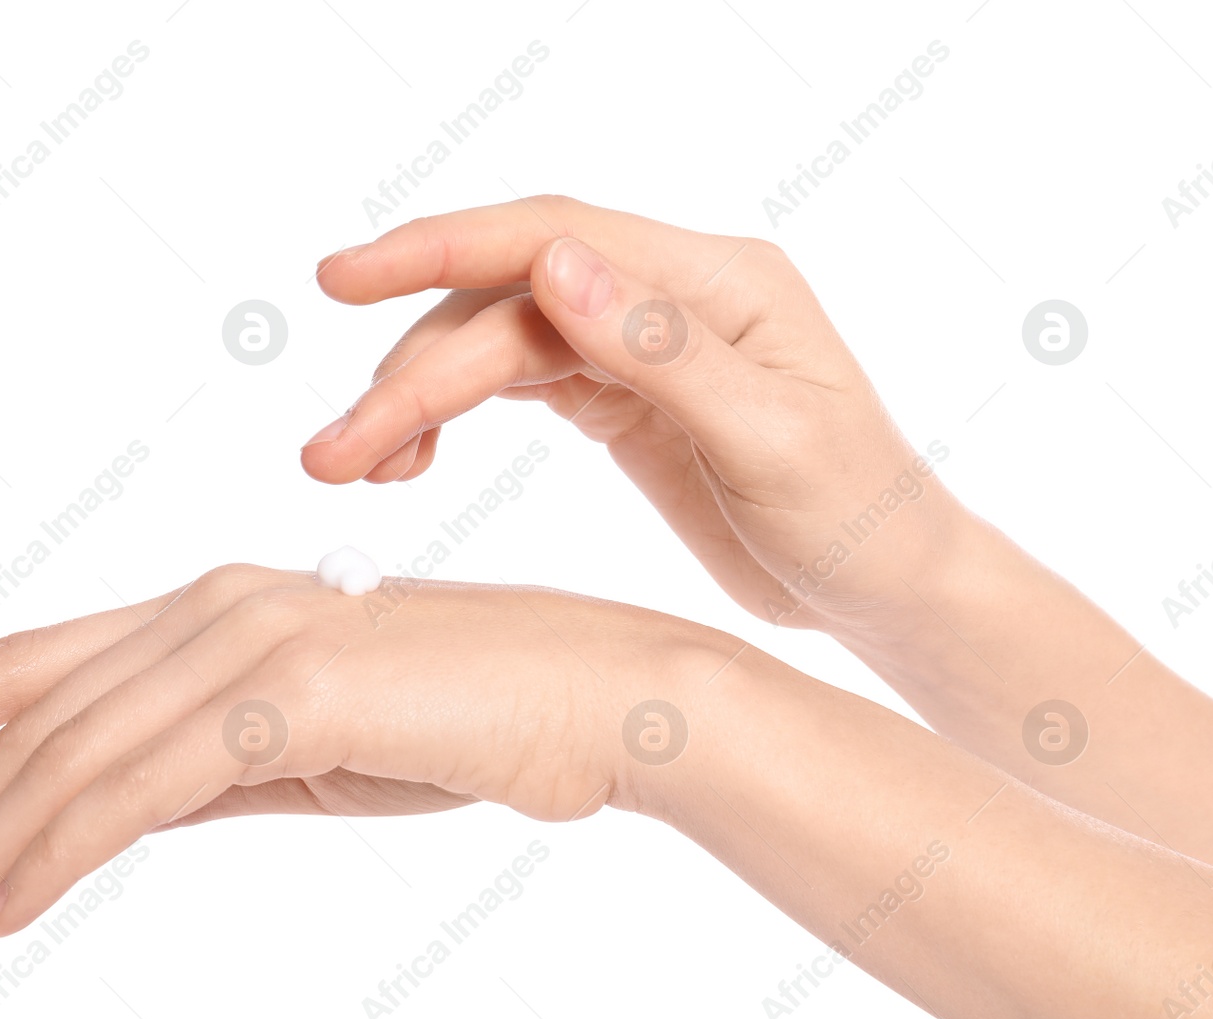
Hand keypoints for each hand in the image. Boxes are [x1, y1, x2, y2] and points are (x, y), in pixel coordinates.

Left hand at [0, 564, 727, 975]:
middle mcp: (216, 602)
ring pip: (67, 749)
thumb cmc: (473, 721)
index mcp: (216, 605)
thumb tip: (110, 813)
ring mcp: (252, 635)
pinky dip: (55, 848)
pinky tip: (2, 909)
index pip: (38, 664)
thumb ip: (207, 766)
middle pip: (28, 710)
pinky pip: (140, 782)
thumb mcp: (310, 747)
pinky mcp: (294, 687)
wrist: (604, 696)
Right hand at [305, 196, 966, 635]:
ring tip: (354, 466)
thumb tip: (550, 265)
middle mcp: (667, 296)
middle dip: (409, 369)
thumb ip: (659, 350)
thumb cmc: (855, 516)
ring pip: (496, 344)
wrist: (883, 585)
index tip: (344, 282)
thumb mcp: (771, 437)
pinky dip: (453, 416)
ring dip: (416, 398)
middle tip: (329, 450)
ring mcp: (637, 345)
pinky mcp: (618, 398)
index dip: (440, 250)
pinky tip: (413, 459)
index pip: (554, 238)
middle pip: (506, 303)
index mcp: (715, 282)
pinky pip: (514, 384)